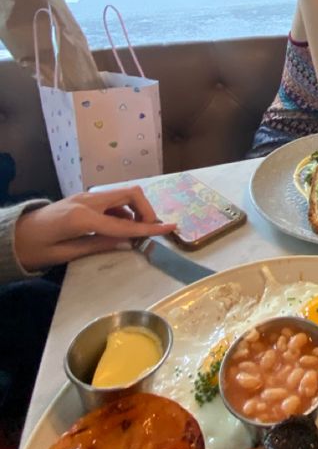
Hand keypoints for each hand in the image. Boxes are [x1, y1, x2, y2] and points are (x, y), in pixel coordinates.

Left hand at [13, 186, 175, 270]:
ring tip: (136, 232)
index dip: (149, 228)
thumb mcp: (66, 254)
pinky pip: (113, 200)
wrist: (13, 235)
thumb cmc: (35, 249)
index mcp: (83, 217)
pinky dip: (124, 211)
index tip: (171, 228)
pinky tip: (120, 227)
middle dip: (147, 210)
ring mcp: (86, 197)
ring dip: (136, 210)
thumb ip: (99, 245)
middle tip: (151, 230)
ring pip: (124, 194)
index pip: (124, 224)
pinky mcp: (85, 199)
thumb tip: (128, 243)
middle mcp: (88, 201)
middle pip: (130, 194)